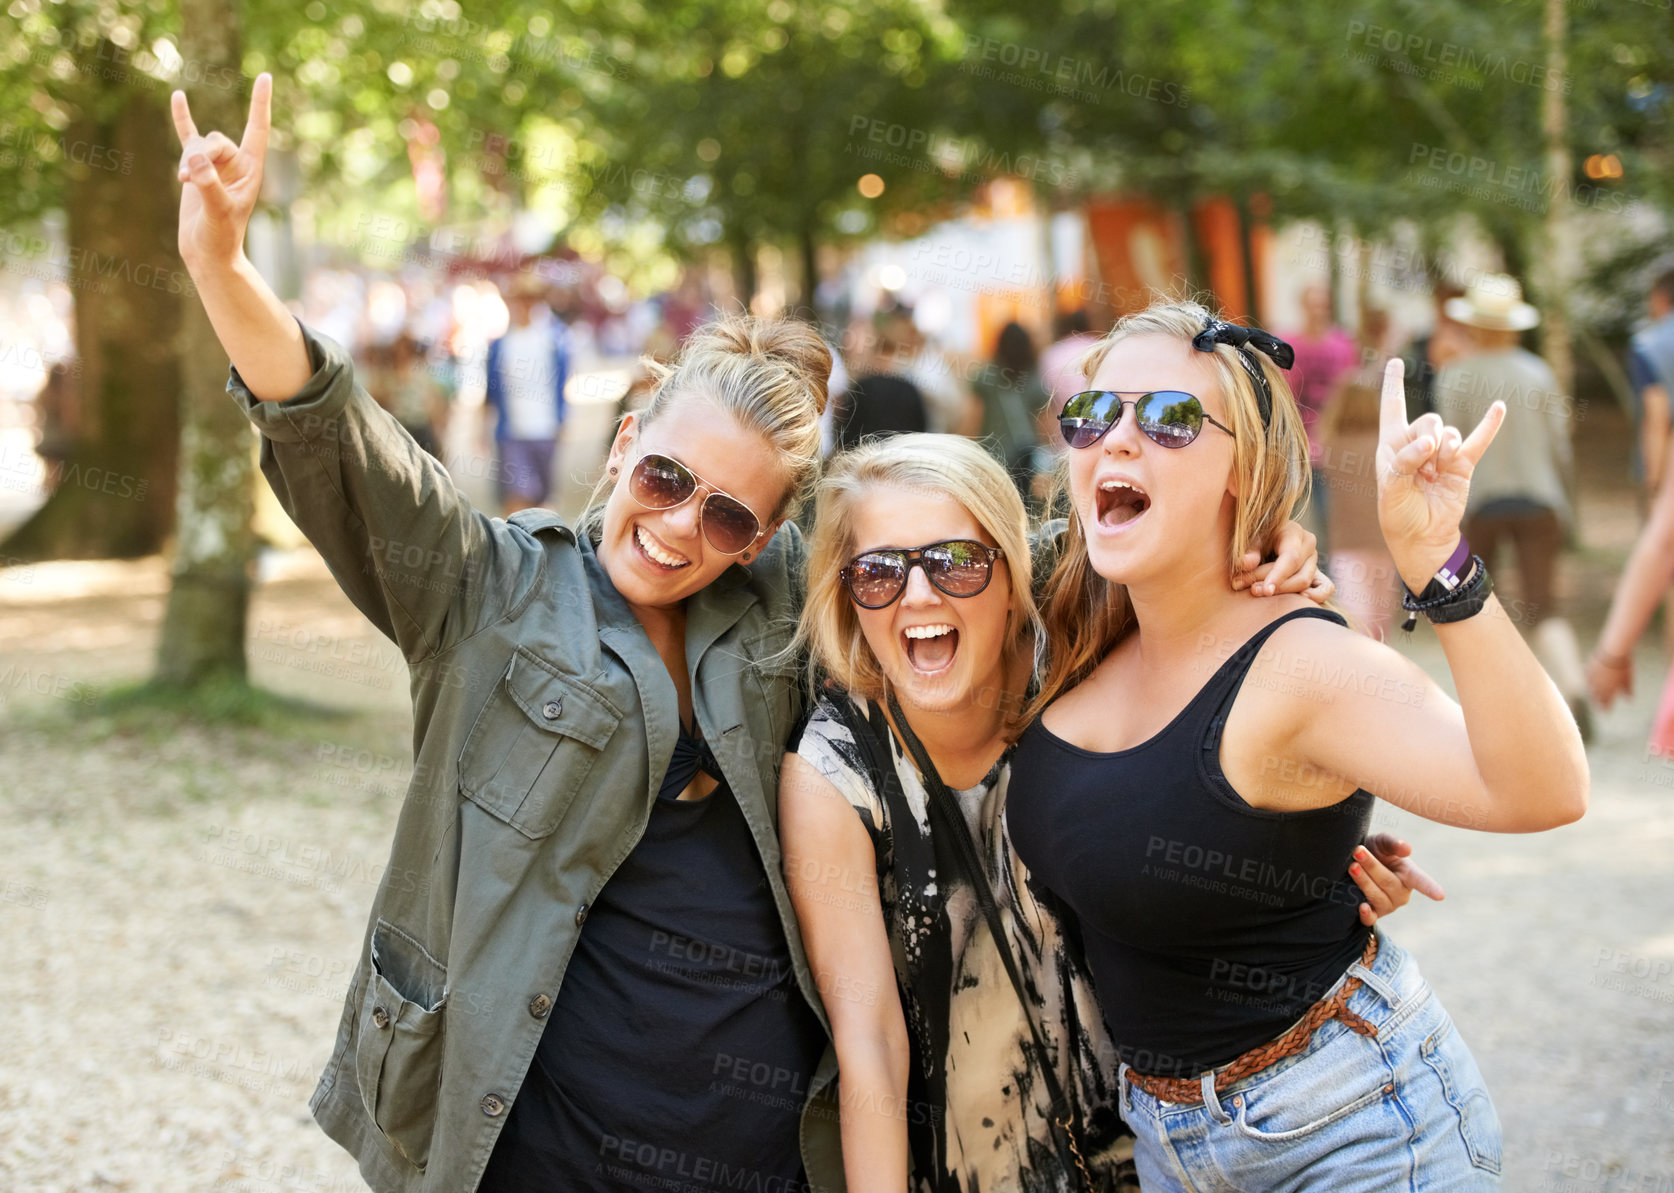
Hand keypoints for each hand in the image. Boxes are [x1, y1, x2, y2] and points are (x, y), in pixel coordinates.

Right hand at [172, 72, 271, 272]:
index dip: (260, 104)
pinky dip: (182, 118)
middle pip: (217, 140)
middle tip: (188, 179)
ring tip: (182, 182)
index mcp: (252, 170)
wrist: (207, 251)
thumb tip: (195, 160)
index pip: (258, 130)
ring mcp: (215, 164)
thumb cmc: (220, 236)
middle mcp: (236, 164)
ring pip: (199, 143)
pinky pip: (188, 136)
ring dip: (188, 158)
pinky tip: (177, 96)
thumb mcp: (217, 212)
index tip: (265, 76)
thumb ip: (208, 185)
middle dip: (200, 155)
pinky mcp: (195, 167)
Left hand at [1232, 519, 1323, 597]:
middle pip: (1298, 574)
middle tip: (1251, 590)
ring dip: (1284, 593)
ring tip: (1257, 592)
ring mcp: (1314, 560)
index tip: (1265, 591)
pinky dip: (1316, 596)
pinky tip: (1300, 599)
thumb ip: (1249, 551)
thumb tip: (1246, 563)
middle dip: (1275, 585)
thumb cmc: (1255, 538)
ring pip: (1305, 583)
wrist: (1263, 539)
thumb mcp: (1250, 540)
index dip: (1278, 576)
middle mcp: (1308, 545)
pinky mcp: (1318, 573)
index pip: (1291, 557)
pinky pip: (1326, 588)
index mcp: (1294, 532)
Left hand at [1350, 833, 1444, 925]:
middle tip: (1357, 851)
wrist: (1352, 862)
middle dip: (1371, 866)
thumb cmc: (1375, 851)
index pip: (1420, 881)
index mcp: (1409, 874)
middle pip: (1388, 882)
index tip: (1440, 896)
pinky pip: (1371, 919)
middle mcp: (1401, 893)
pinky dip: (1367, 914)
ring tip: (1352, 867)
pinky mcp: (1373, 914)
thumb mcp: (1382, 842)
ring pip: (1377, 897)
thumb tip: (1407, 849)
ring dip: (1364, 881)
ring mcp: (1388, 905)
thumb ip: (1393, 843)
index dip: (1430, 888)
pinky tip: (1361, 907)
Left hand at [1376, 357, 1503, 590]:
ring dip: (1445, 451)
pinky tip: (1500, 407)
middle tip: (1423, 467)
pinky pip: (1478, 440)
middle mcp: (1417, 444)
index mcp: (1392, 445)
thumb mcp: (1391, 489)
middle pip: (1428, 419)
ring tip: (1438, 473)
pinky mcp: (1463, 465)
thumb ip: (1405, 461)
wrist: (1424, 538)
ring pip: (1449, 433)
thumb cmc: (1399, 515)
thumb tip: (1432, 442)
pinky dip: (1490, 424)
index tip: (1396, 362)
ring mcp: (1442, 454)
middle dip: (1426, 439)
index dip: (1394, 385)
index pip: (1393, 408)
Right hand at [1586, 650, 1632, 708]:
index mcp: (1609, 690)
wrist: (1613, 652)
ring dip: (1592, 693)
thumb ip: (1627, 690)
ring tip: (1593, 696)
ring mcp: (1592, 678)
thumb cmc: (1624, 666)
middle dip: (1598, 703)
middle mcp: (1599, 686)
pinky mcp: (1588, 669)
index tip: (1606, 713)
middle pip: (1597, 698)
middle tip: (1599, 708)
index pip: (1606, 703)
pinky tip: (1588, 682)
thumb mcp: (1629, 679)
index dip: (1606, 708)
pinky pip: (1586, 678)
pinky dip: (1588, 681)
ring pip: (1590, 689)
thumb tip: (1629, 700)